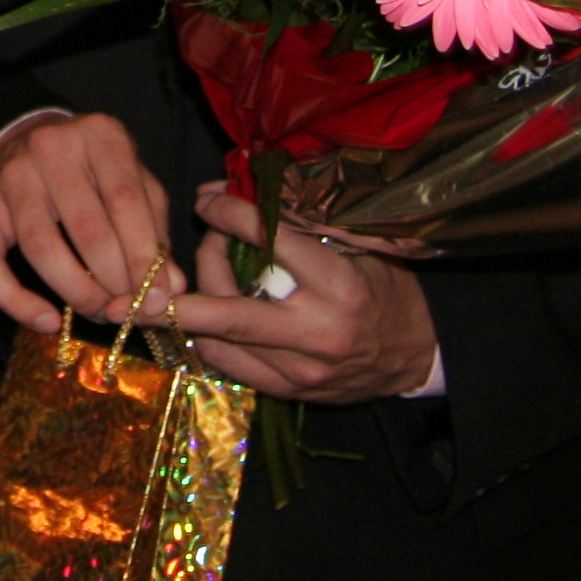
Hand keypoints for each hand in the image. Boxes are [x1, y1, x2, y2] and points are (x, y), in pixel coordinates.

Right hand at [0, 111, 172, 334]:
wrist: (31, 140)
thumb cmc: (96, 169)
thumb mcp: (136, 182)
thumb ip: (155, 231)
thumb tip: (171, 287)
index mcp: (100, 134)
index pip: (126, 200)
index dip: (144, 256)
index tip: (159, 298)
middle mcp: (51, 147)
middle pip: (86, 228)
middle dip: (114, 281)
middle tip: (129, 310)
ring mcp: (11, 176)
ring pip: (41, 247)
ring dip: (76, 292)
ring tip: (100, 312)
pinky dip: (15, 301)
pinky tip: (47, 322)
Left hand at [154, 183, 438, 403]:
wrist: (414, 358)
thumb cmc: (388, 290)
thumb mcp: (361, 246)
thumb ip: (304, 223)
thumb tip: (242, 187)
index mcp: (340, 289)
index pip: (271, 245)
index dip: (230, 215)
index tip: (207, 198)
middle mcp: (316, 335)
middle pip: (228, 311)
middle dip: (180, 287)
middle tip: (166, 253)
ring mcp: (299, 372)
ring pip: (219, 342)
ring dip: (194, 305)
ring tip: (201, 273)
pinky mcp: (287, 393)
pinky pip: (227, 365)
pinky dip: (207, 336)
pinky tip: (203, 311)